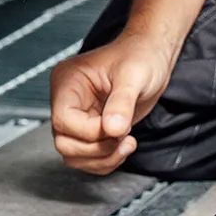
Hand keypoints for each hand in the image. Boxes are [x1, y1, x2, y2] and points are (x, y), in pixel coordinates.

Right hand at [49, 33, 175, 174]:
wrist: (152, 56)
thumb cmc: (140, 56)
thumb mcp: (133, 76)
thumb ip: (122, 103)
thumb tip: (112, 129)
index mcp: (68, 81)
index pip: (64, 120)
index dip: (91, 132)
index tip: (118, 127)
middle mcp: (67, 100)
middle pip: (65, 143)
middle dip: (98, 149)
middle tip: (123, 136)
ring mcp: (78, 116)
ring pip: (74, 155)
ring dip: (103, 158)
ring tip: (127, 141)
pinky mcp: (90, 128)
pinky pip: (88, 157)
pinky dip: (106, 159)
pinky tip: (123, 144)